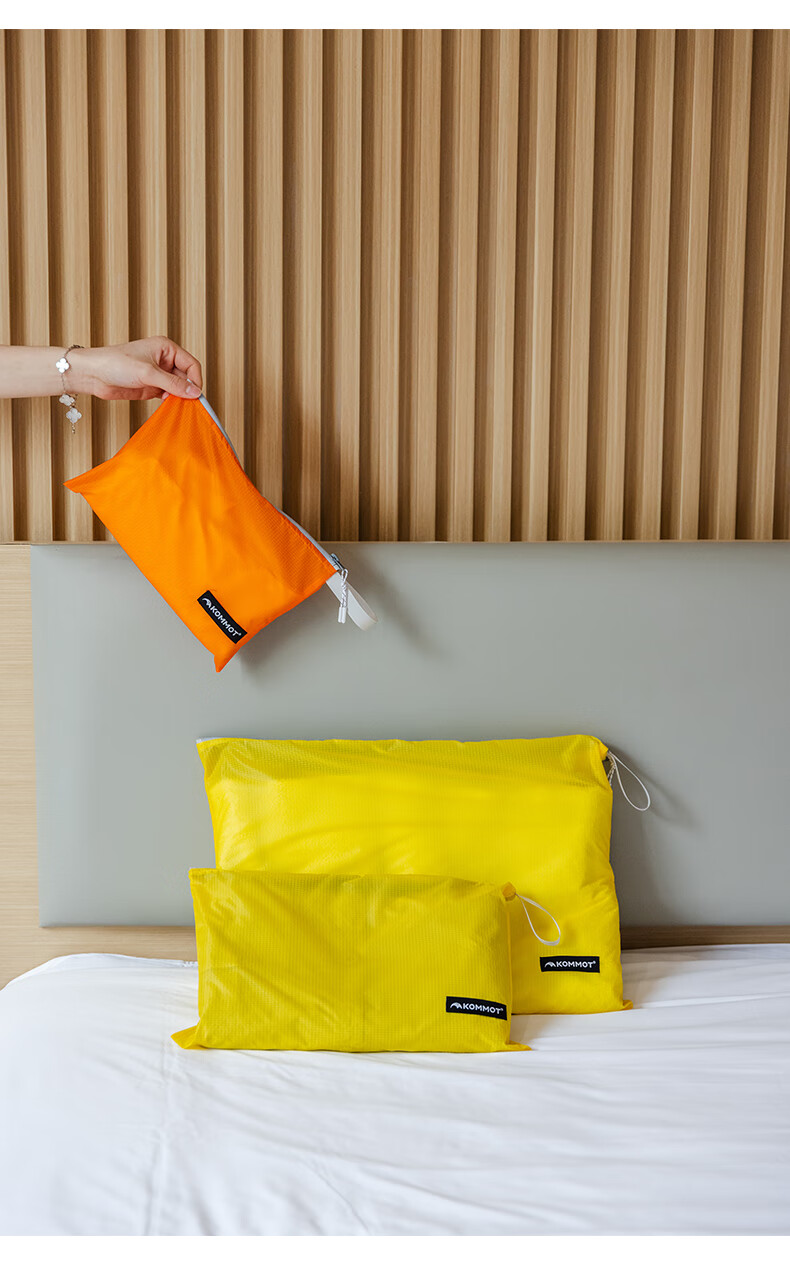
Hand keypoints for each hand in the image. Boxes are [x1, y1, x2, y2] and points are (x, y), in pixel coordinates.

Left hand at [67, 337, 203, 401]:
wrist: (93, 374)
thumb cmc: (115, 363)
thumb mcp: (148, 373)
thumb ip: (172, 383)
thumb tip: (194, 392)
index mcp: (166, 348)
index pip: (191, 364)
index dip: (195, 380)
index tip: (195, 395)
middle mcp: (164, 360)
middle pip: (186, 377)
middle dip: (187, 390)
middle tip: (187, 403)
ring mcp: (158, 375)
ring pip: (178, 388)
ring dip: (179, 397)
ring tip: (175, 404)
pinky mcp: (151, 387)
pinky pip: (168, 395)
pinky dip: (171, 402)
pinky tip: (168, 406)